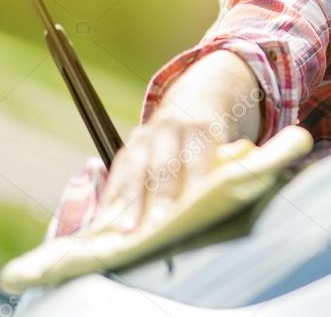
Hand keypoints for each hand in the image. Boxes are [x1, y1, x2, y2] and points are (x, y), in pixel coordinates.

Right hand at [90, 113, 224, 233]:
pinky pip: (118, 170)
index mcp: (198, 127)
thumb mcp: (224, 142)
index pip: (195, 160)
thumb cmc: (212, 135)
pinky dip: (112, 194)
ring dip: (129, 200)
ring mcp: (146, 135)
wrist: (195, 100)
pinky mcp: (129, 145)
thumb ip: (220, 166)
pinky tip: (106, 217)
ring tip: (125, 229)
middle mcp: (169, 128)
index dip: (191, 186)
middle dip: (158, 196)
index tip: (188, 211)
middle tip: (156, 225)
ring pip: (135, 168)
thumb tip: (217, 201)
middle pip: (163, 165)